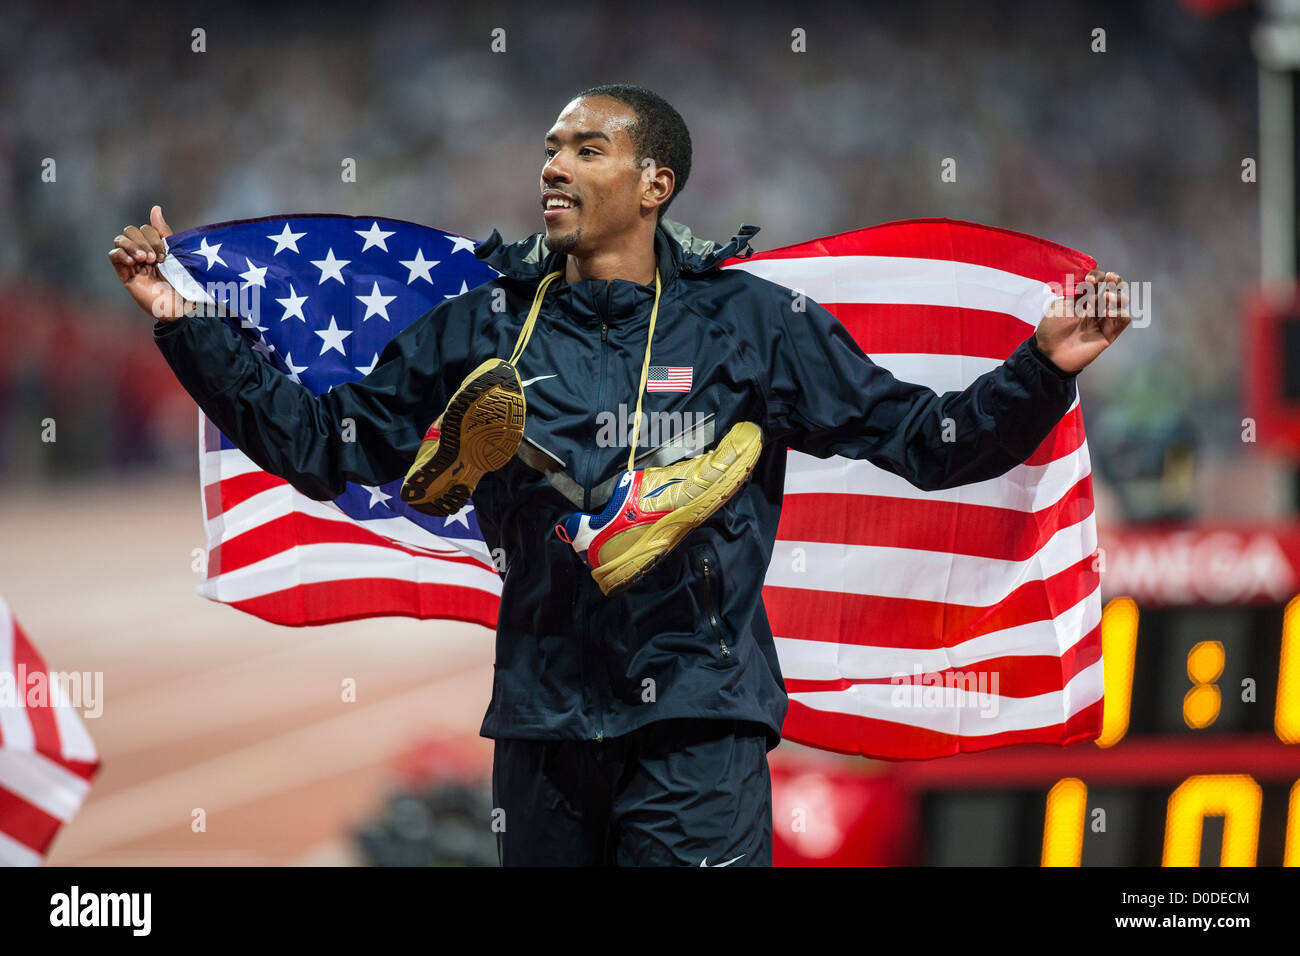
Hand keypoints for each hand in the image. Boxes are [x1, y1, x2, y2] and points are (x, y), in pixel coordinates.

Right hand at [109, 205, 193, 320]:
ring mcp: (133, 263)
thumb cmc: (182, 281)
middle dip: (143, 241)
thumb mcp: (175, 252)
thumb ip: (163, 231)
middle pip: (130, 231)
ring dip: (133, 247)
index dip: (154, 237)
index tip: (166, 254)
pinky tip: (134, 262)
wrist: (181, 305)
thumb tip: (155, 208)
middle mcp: (142, 252)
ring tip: (145, 261)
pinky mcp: (126, 275)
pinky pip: (113, 256)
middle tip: (155, 258)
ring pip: (120, 240)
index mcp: (155, 246)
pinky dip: (121, 254)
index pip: (145, 228)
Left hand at [1035, 268, 1130, 373]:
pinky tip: (1107, 312)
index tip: (1089, 279)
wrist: (1049, 352)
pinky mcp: (1109, 334)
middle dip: (1115, 280)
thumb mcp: (1060, 304)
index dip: (1097, 276)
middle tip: (1109, 278)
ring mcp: (1103, 320)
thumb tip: (1088, 278)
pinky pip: (1123, 320)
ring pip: (1122, 303)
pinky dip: (1119, 312)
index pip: (1098, 282)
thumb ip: (1076, 291)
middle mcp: (1096, 308)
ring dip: (1117, 296)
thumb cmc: (1051, 328)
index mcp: (1083, 299)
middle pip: (1115, 289)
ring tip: (1106, 297)